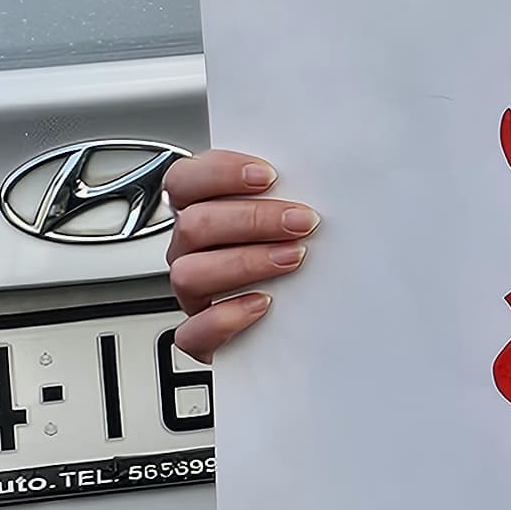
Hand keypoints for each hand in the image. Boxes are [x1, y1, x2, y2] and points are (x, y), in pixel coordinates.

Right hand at [163, 150, 314, 359]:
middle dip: (251, 219)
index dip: (219, 173)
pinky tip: (262, 304)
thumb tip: (325, 173)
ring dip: (243, 262)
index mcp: (204, 211)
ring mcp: (194, 293)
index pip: (185, 180)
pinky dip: (226, 318)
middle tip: (300, 221)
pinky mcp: (202, 336)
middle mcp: (192, 251)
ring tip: (291, 259)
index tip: (268, 176)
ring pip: (188, 273)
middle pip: (193, 224)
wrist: (308, 323)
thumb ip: (292, 192)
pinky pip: (193, 331)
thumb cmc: (300, 257)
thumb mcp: (293, 215)